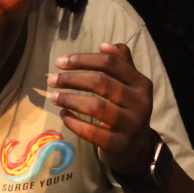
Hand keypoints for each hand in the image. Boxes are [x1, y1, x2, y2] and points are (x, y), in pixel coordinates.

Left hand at [47, 42, 153, 176]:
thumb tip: (104, 44)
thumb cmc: (127, 109)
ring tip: (53, 97)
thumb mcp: (129, 85)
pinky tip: (63, 114)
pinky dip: (73, 122)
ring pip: (96, 106)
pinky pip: (91, 131)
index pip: (110, 63)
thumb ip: (120, 63)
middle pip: (101, 82)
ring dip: (70, 99)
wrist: (136, 148)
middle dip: (72, 79)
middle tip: (51, 79)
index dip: (83, 59)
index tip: (60, 62)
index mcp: (141, 83)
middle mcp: (140, 103)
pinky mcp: (118, 144)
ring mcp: (130, 125)